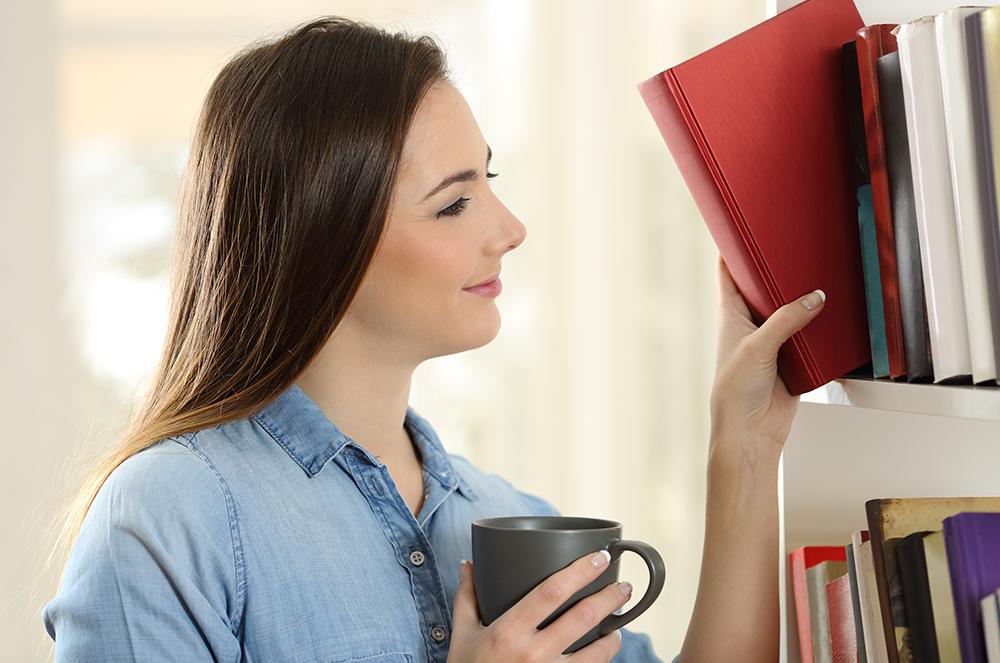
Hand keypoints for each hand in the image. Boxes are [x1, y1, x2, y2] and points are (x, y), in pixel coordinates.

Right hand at [447, 549, 630, 661]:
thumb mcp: (463, 632)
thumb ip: (468, 596)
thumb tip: (468, 564)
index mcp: (508, 631)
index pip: (551, 592)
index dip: (579, 572)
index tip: (598, 557)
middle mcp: (532, 654)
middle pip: (582, 618)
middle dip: (609, 598)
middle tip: (623, 586)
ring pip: (596, 653)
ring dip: (613, 635)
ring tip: (617, 623)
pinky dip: (601, 661)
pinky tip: (603, 651)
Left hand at [709, 253, 826, 455]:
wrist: (751, 433)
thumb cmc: (735, 393)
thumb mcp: (758, 347)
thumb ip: (786, 319)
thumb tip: (814, 297)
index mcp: (731, 315)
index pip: (729, 273)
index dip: (735, 249)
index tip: (746, 226)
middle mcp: (750, 325)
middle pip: (765, 289)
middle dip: (779, 271)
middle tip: (798, 247)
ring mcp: (772, 342)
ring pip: (791, 311)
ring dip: (804, 299)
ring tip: (822, 274)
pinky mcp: (792, 360)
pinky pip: (809, 336)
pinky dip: (820, 326)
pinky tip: (834, 314)